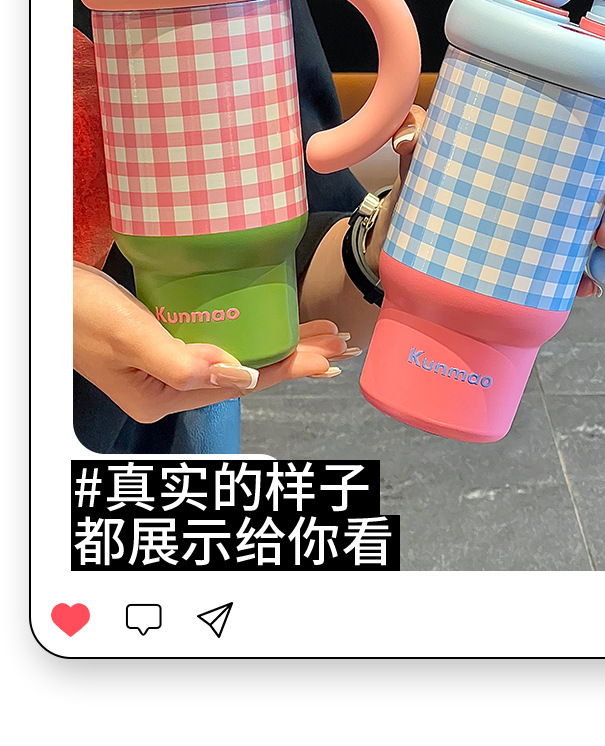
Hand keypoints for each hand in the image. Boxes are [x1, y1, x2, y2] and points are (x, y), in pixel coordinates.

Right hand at [74, 262, 352, 423]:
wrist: (46, 292)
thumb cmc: (77, 312)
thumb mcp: (129, 336)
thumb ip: (182, 364)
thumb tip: (244, 374)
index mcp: (165, 400)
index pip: (241, 383)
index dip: (288, 368)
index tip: (327, 359)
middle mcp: (172, 391)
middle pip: (249, 373)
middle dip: (298, 359)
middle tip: (340, 346)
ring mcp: (170, 371)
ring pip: (242, 358)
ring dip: (284, 346)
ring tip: (324, 337)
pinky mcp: (168, 348)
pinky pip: (224, 344)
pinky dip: (256, 334)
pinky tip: (278, 329)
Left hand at [364, 107, 604, 298]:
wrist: (404, 239)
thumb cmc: (425, 189)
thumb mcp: (423, 158)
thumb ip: (417, 135)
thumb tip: (408, 138)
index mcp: (532, 154)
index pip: (585, 139)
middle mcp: (543, 191)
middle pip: (597, 184)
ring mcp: (539, 229)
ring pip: (589, 229)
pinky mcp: (527, 265)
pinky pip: (563, 273)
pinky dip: (580, 281)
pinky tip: (587, 287)